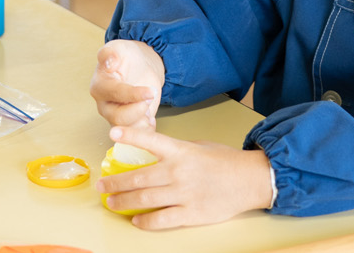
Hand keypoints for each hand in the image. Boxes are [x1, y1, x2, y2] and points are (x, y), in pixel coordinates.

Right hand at [92, 39, 164, 128]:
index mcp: (99, 87)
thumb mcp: (119, 47)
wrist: (139, 66)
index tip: (149, 91)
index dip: (133, 94)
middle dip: (138, 110)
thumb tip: (109, 62)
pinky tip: (150, 117)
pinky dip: (146, 130)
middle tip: (150, 97)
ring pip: (127, 130)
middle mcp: (105, 105)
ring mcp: (116, 116)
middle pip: (118, 118)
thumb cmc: (126, 57)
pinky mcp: (129, 123)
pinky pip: (136, 135)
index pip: (115, 94)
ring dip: (142, 122)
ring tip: (149, 106)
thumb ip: (110, 53)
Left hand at [100, 125, 274, 228]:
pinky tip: (135, 219)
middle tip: (102, 185)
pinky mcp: (191, 213)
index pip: (150, 141)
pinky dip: (144, 221)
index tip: (112, 133)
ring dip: (123, 202)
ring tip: (111, 203)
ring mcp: (183, 194)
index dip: (130, 135)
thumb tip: (158, 156)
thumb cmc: (226, 161)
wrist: (251, 180)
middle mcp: (178, 171)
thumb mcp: (200, 146)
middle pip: (138, 178)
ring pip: (144, 200)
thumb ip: (177, 151)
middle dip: (115, 183)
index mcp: (181, 151)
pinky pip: (161, 219)